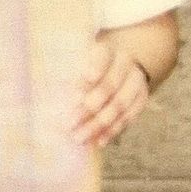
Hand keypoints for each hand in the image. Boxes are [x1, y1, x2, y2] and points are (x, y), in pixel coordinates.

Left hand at [71, 30, 149, 147]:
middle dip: (88, 108)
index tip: (76, 91)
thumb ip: (67, 76)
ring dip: (99, 124)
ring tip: (80, 138)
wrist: (118, 64)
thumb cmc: (87, 67)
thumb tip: (49, 103)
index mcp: (106, 49)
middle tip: (69, 124)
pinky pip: (129, 117)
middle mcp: (124, 62)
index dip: (91, 73)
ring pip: (120, 105)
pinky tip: (98, 141)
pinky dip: (113, 130)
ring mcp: (136, 81)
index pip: (100, 58)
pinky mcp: (142, 98)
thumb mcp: (77, 61)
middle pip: (109, 86)